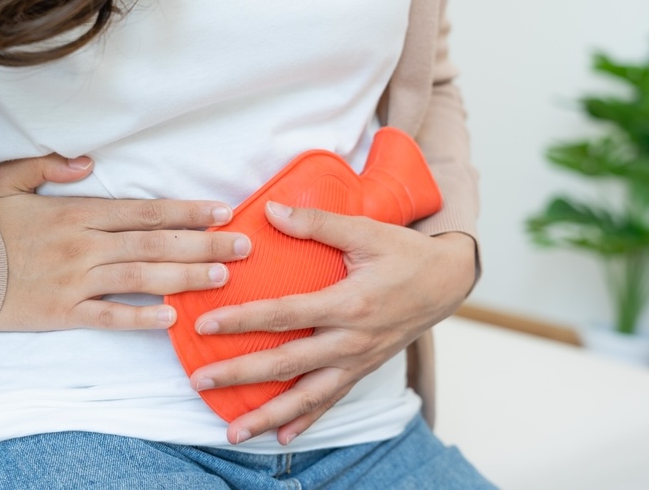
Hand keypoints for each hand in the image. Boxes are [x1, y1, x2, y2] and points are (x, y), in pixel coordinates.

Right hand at [0, 153, 250, 331]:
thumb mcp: (10, 181)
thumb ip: (50, 166)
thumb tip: (88, 163)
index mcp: (78, 213)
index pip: (145, 212)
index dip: (186, 212)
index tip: (222, 212)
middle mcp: (85, 246)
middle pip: (155, 244)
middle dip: (203, 245)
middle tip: (242, 248)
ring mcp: (75, 280)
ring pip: (141, 278)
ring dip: (184, 278)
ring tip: (221, 278)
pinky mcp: (63, 312)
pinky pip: (108, 316)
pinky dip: (140, 317)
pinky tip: (171, 318)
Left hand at [189, 201, 474, 444]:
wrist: (447, 282)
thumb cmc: (404, 253)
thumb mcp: (366, 230)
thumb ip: (317, 223)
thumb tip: (270, 210)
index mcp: (348, 303)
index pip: (285, 314)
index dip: (243, 320)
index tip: (206, 326)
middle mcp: (351, 340)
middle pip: (288, 363)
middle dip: (241, 375)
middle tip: (201, 381)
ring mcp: (358, 360)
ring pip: (308, 396)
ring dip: (269, 416)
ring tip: (234, 433)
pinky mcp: (363, 369)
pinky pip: (332, 401)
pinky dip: (307, 421)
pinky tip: (282, 437)